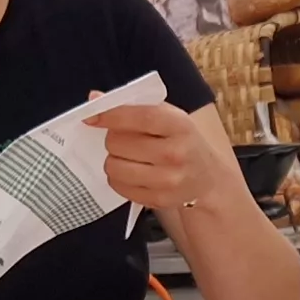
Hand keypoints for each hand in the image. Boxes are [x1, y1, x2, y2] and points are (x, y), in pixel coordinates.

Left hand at [89, 100, 237, 214]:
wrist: (207, 177)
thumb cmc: (181, 140)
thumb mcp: (169, 117)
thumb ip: (134, 106)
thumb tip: (94, 98)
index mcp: (180, 125)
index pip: (140, 117)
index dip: (111, 115)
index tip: (92, 117)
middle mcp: (176, 153)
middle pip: (118, 143)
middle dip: (113, 139)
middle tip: (125, 140)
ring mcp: (168, 180)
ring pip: (114, 166)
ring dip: (113, 159)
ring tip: (127, 157)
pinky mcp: (159, 200)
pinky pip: (118, 186)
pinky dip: (118, 178)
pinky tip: (132, 172)